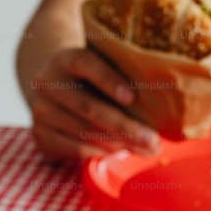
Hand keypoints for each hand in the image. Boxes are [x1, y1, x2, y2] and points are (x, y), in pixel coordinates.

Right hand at [29, 47, 160, 160]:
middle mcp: (47, 83)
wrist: (53, 90)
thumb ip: (122, 72)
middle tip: (153, 140)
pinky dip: (100, 152)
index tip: (132, 98)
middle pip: (88, 107)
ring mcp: (41, 111)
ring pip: (84, 132)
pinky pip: (75, 148)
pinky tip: (121, 152)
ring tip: (146, 149)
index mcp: (64, 58)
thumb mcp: (100, 65)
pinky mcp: (40, 135)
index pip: (84, 63)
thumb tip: (170, 95)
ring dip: (118, 144)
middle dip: (125, 127)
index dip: (108, 80)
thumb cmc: (90, 78)